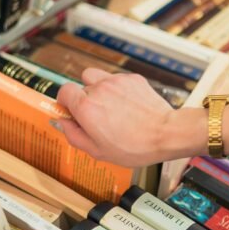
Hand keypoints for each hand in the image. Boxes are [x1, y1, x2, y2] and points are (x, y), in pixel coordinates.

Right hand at [54, 68, 204, 166]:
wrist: (166, 134)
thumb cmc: (135, 146)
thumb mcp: (97, 151)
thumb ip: (74, 135)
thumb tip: (63, 123)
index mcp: (86, 107)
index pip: (63, 91)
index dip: (65, 102)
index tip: (72, 111)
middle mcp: (99, 89)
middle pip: (81, 87)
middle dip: (85, 100)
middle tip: (97, 117)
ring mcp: (116, 81)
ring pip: (96, 78)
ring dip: (98, 89)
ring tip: (110, 106)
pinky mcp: (132, 78)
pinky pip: (116, 79)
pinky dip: (118, 89)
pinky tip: (127, 105)